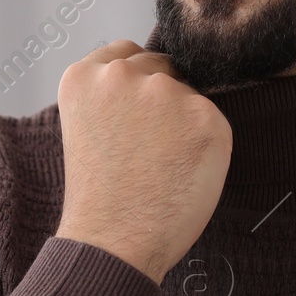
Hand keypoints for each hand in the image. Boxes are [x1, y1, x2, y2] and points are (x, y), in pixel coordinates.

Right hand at [54, 40, 232, 283]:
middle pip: (160, 66)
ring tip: (162, 165)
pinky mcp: (205, 117)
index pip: (125, 53)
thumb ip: (112, 95)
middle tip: (148, 150)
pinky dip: (205, 145)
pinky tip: (182, 172)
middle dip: (160, 99)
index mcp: (83, 76)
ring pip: (188, 93)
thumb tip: (159, 77)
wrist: (112, 242)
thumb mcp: (88, 125)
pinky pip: (212, 121)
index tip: (131, 117)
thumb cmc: (100, 195)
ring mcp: (165, 93)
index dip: (134, 85)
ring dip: (183, 120)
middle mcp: (122, 74)